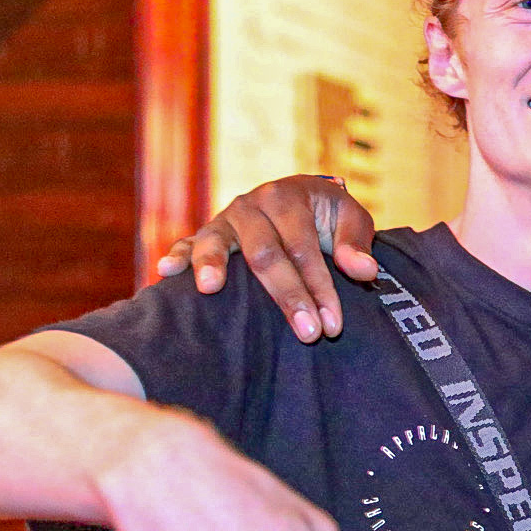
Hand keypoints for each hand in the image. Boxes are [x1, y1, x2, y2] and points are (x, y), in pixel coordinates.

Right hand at [157, 176, 378, 342]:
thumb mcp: (351, 219)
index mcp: (288, 196)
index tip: (332, 326)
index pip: (304, 248)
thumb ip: (356, 243)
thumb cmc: (328, 216)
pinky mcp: (206, 233)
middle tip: (307, 334)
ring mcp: (225, 219)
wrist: (300, 199)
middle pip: (265, 254)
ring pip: (218, 243)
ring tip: (210, 289)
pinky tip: (166, 272)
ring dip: (213, 265)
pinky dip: (178, 256)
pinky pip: (187, 243)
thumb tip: (365, 271)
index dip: (320, 287)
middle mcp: (252, 204)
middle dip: (287, 296)